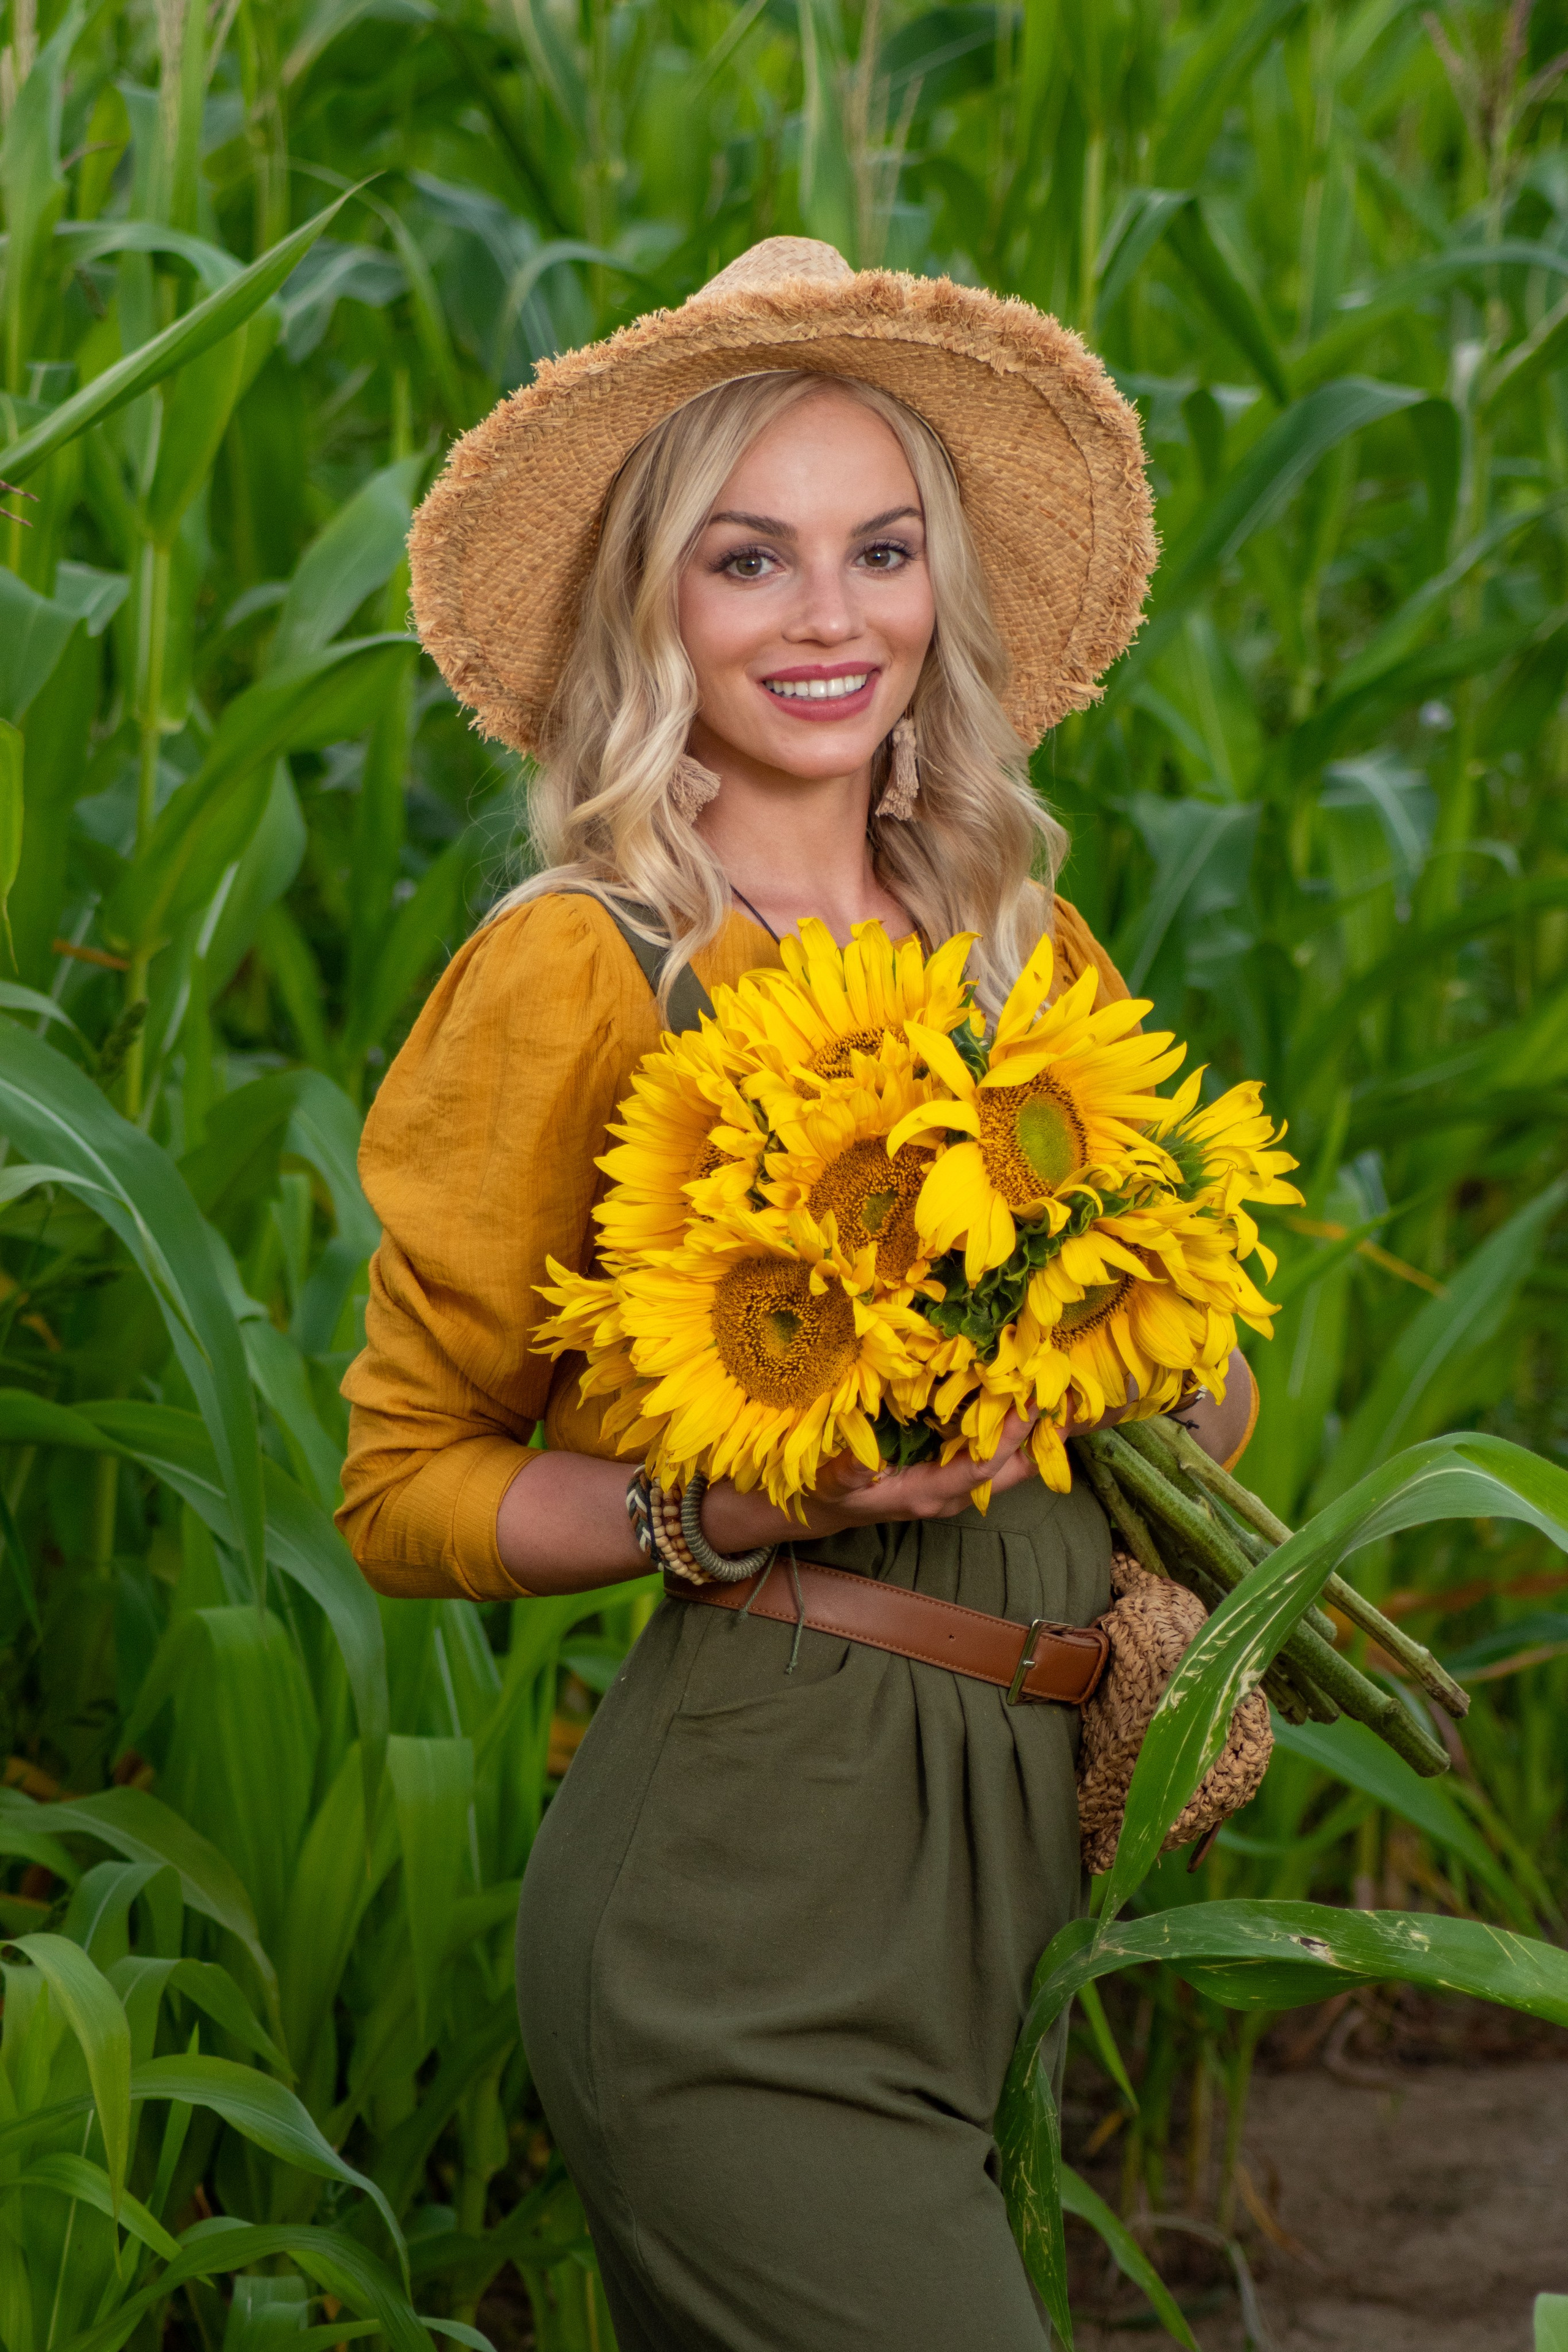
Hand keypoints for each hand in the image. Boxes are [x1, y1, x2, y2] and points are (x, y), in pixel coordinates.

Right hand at [700, 1408, 1042, 1553]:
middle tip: (1086, 1398)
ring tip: (1073, 1391)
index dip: (1010, 1437)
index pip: (982, 1467)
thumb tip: (866, 1460)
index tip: (1038, 1403)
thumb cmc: (820, 1493)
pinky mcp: (947, 1465)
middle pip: (1013, 1468)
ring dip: (1038, 1430)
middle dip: (1047, 1438)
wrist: (811, 1508)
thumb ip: (846, 1472)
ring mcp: (951, 1480)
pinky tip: (1030, 1395)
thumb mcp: (825, 1482)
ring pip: (1008, 1460)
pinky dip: (1014, 1423)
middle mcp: (949, 1490)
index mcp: (926, 1494)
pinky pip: (993, 1447)